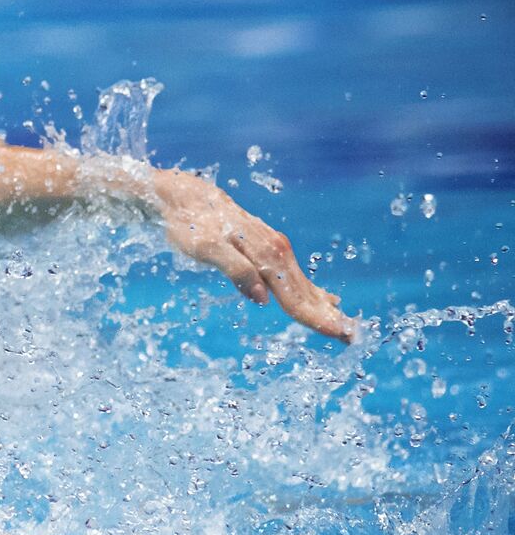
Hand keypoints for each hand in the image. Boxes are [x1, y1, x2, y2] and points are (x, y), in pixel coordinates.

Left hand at [151, 169, 354, 341]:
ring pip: (301, 283)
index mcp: (266, 255)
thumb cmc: (191, 225)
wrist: (185, 197)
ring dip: (322, 305)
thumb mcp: (207, 249)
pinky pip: (294, 274)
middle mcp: (276, 250)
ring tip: (342, 323)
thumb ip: (236, 271)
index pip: (295, 297)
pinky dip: (310, 290)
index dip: (316, 318)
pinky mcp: (267, 247)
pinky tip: (324, 299)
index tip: (340, 334)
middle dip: (327, 315)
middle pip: (303, 292)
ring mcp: (273, 248)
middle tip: (350, 337)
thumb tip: (262, 298)